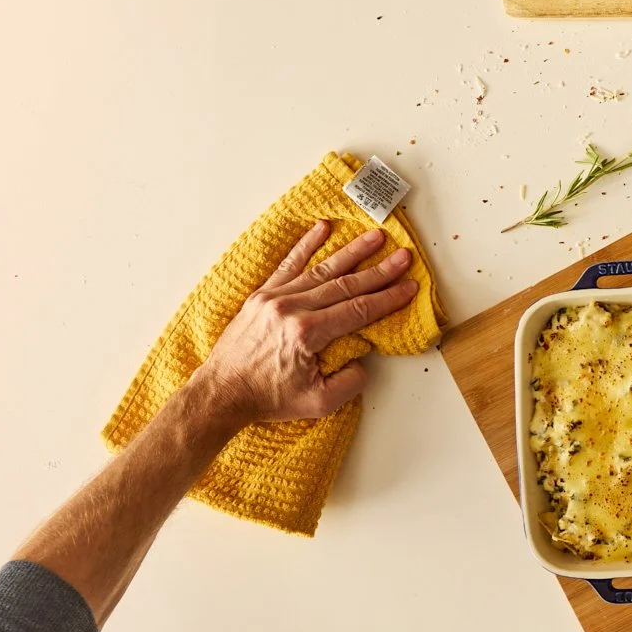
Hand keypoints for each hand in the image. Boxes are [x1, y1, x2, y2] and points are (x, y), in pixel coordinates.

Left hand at [189, 222, 418, 426]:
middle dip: (379, 271)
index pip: (358, 310)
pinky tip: (322, 228)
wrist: (222, 393)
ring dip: (351, 252)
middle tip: (403, 257)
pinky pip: (288, 265)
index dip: (387, 299)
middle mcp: (291, 309)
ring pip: (322, 269)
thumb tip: (363, 357)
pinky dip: (306, 245)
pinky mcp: (262, 295)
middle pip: (345, 285)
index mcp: (307, 334)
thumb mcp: (319, 403)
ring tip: (375, 237)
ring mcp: (274, 298)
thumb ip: (350, 381)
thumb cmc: (268, 399)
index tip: (409, 287)